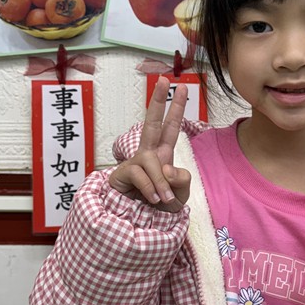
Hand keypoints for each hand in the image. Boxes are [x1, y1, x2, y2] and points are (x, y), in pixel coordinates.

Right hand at [108, 76, 190, 212]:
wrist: (140, 225)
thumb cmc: (160, 208)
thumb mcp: (180, 195)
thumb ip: (181, 181)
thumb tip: (169, 168)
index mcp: (163, 155)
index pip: (171, 128)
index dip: (177, 108)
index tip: (182, 86)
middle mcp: (148, 154)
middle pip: (153, 123)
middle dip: (158, 101)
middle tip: (163, 80)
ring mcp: (134, 163)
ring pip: (152, 161)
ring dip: (160, 182)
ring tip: (165, 200)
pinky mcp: (122, 174)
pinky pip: (140, 175)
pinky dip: (150, 188)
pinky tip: (153, 200)